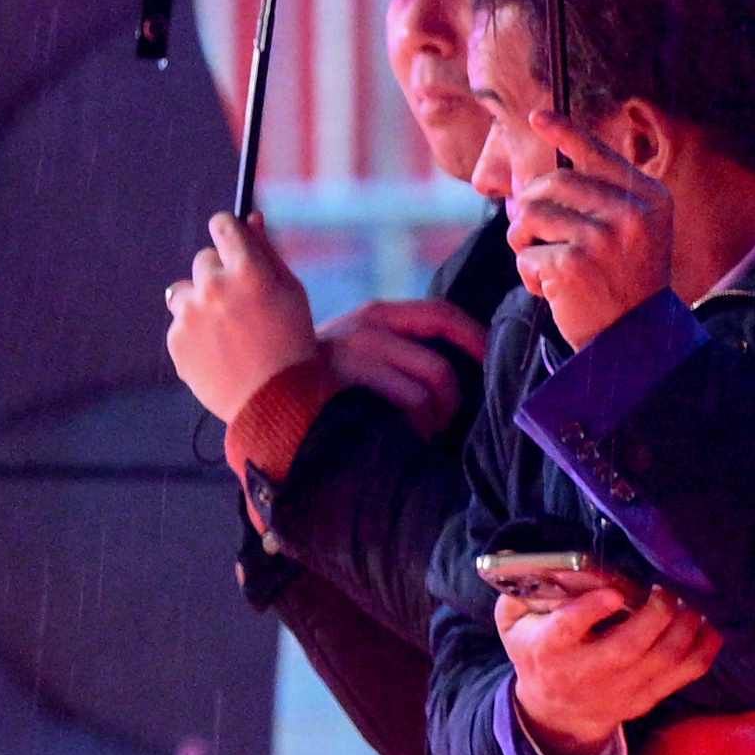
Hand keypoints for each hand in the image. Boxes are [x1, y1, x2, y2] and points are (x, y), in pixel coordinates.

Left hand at [162, 212, 321, 426]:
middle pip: (203, 259)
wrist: (275, 400)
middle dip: (220, 275)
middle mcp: (214, 286)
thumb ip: (267, 252)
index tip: (232, 242)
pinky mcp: (176, 339)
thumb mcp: (291, 291)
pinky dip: (195, 332)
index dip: (228, 232)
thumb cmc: (292, 341)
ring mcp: (190, 314)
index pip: (222, 225)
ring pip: (184, 290)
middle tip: (241, 304)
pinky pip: (180, 323)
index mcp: (248, 269)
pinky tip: (219, 350)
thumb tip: (251, 218)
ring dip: (200, 302)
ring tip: (225, 329)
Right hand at [317, 294, 490, 442]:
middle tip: (443, 422)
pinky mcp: (340, 390)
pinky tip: (398, 440)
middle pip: (438, 369)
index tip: (493, 363)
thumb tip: (467, 362)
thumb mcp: (363, 347)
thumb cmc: (325, 378)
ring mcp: (350, 361)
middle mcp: (365, 330)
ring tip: (417, 435)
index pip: (442, 315)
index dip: (476, 339)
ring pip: (421, 396)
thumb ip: (403, 346)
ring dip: (429, 423)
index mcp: (377, 314)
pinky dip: (408, 432)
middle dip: (451, 403)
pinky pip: (396, 414)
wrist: (262, 393)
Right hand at [500, 577, 721, 754]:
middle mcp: (585, 673)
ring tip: (688, 603)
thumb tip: (556, 564)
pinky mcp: (645, 699)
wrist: (556, 710)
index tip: (614, 592)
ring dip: (685, 627)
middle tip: (664, 591)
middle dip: (655, 614)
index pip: (566, 631)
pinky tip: (706, 625)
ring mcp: (619, 691)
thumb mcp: (515, 622)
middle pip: (627, 648)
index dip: (590, 611)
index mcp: (549, 649)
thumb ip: (525, 591)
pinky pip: (685, 675)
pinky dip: (703, 649)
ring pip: (663, 661)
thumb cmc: (538, 651)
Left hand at [505, 115, 678, 349]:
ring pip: (531, 215)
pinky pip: (527, 256)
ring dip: (523, 241)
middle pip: (552, 182)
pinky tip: (551, 291)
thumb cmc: (625, 282)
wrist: (636, 341)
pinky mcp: (575, 264)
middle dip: (529, 207)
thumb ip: (602, 199)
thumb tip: (539, 179)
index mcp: (650, 198)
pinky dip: (529, 276)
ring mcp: (604, 237)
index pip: (598, 154)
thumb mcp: (632, 232)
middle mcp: (632, 212)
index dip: (564, 131)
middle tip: (529, 234)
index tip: (536, 117)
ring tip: (540, 262)